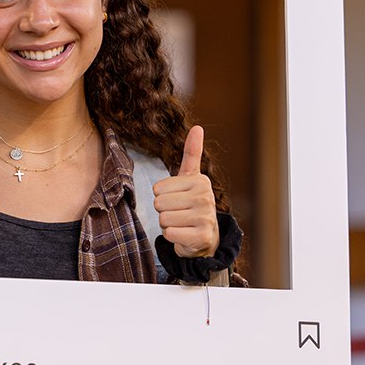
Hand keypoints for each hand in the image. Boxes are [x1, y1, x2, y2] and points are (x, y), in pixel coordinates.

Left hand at [153, 125, 218, 257]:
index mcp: (200, 181)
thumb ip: (192, 153)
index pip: (158, 189)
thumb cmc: (192, 204)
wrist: (205, 236)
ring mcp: (206, 218)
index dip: (162, 197)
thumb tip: (198, 127)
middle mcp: (206, 197)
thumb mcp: (190, 178)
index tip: (177, 200)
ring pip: (164, 219)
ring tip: (181, 224)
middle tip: (178, 214)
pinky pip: (170, 234)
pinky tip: (184, 235)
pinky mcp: (202, 237)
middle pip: (159, 203)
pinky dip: (172, 237)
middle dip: (164, 211)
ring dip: (167, 224)